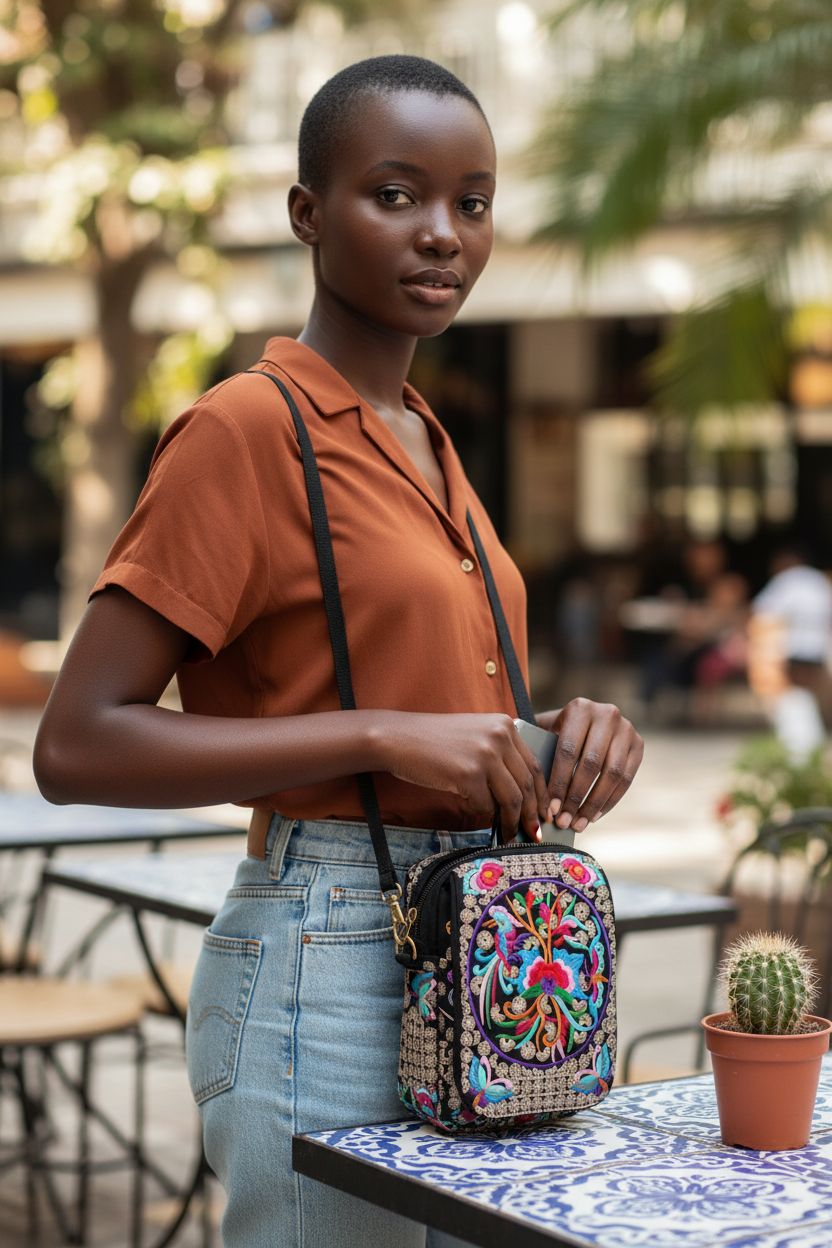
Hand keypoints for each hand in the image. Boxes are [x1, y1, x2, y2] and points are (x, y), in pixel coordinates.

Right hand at [375, 712, 550, 842]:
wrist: (398, 738)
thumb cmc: (434, 742)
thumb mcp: (475, 736)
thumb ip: (500, 755)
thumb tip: (522, 795)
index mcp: (505, 725)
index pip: (534, 765)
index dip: (541, 794)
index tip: (543, 813)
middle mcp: (500, 737)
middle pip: (528, 784)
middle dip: (532, 814)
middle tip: (534, 833)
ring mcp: (485, 755)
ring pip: (512, 799)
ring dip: (512, 822)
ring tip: (509, 836)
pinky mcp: (468, 774)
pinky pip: (486, 805)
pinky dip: (483, 815)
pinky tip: (479, 818)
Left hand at [536, 700, 642, 832]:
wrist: (589, 719)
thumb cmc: (559, 732)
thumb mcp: (547, 730)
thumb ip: (537, 750)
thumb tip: (526, 789)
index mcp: (579, 709)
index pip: (568, 751)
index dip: (559, 783)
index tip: (551, 809)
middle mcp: (607, 714)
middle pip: (591, 764)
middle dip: (576, 797)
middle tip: (563, 821)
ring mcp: (626, 729)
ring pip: (612, 774)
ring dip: (594, 804)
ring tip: (578, 824)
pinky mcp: (638, 744)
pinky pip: (626, 780)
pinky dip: (609, 801)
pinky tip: (593, 816)